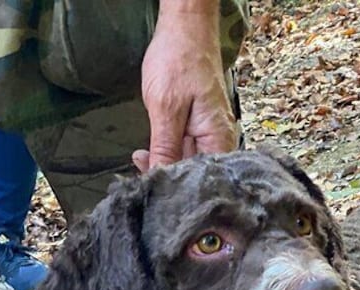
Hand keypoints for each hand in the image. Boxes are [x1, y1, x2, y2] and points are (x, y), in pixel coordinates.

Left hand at [134, 1, 236, 171]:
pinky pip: (185, 149)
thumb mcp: (166, 108)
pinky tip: (148, 153)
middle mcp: (220, 140)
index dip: (177, 188)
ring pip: (188, 162)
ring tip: (140, 162)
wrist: (186, 29)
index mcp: (219, 139)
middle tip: (139, 174)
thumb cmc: (179, 61)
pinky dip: (167, 152)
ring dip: (165, 164)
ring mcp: (210, 133)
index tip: (151, 190)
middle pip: (196, 173)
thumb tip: (161, 179)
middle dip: (168, 177)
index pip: (200, 178)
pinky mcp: (199, 127)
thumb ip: (165, 148)